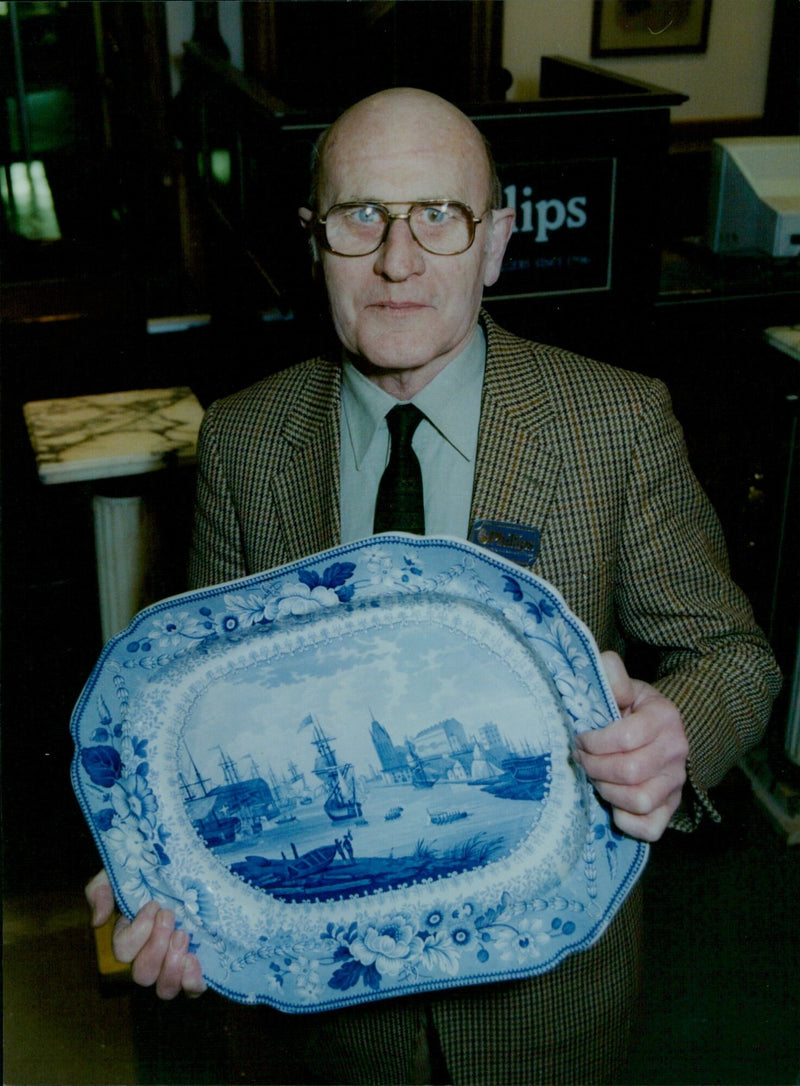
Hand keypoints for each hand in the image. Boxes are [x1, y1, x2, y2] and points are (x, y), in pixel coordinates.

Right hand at [85, 869, 205, 999]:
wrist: (189, 866)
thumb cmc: (152, 870)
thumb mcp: (121, 872)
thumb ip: (101, 890)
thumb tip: (98, 921)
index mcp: (129, 937)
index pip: (123, 952)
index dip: (138, 932)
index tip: (154, 904)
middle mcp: (149, 956)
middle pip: (142, 975)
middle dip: (156, 946)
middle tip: (169, 915)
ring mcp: (172, 964)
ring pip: (164, 989)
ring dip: (173, 965)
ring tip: (183, 934)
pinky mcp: (196, 966)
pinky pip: (192, 988)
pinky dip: (193, 981)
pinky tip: (195, 959)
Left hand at [573, 651, 688, 841]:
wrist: (657, 729)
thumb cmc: (630, 708)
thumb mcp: (623, 685)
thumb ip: (612, 674)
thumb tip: (607, 672)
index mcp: (664, 717)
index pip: (626, 738)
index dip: (594, 742)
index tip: (580, 738)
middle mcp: (676, 751)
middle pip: (630, 772)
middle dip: (594, 767)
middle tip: (581, 759)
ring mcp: (676, 782)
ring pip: (639, 800)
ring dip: (607, 791)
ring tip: (595, 777)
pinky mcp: (671, 806)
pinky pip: (651, 827)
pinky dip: (626, 821)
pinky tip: (612, 803)